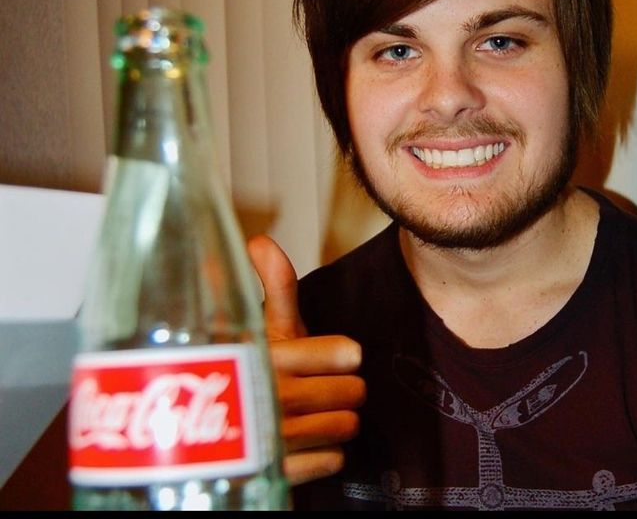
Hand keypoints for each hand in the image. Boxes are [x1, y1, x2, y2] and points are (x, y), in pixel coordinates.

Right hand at [247, 235, 365, 485]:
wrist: (206, 436)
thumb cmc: (249, 373)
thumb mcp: (260, 329)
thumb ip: (272, 287)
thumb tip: (258, 240)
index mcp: (267, 356)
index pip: (343, 355)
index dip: (343, 356)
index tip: (343, 356)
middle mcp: (271, 397)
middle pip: (351, 392)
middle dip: (343, 389)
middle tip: (325, 388)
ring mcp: (275, 441)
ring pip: (345, 426)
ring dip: (336, 420)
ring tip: (314, 413)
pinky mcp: (278, 473)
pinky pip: (331, 460)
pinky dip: (325, 453)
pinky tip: (304, 443)